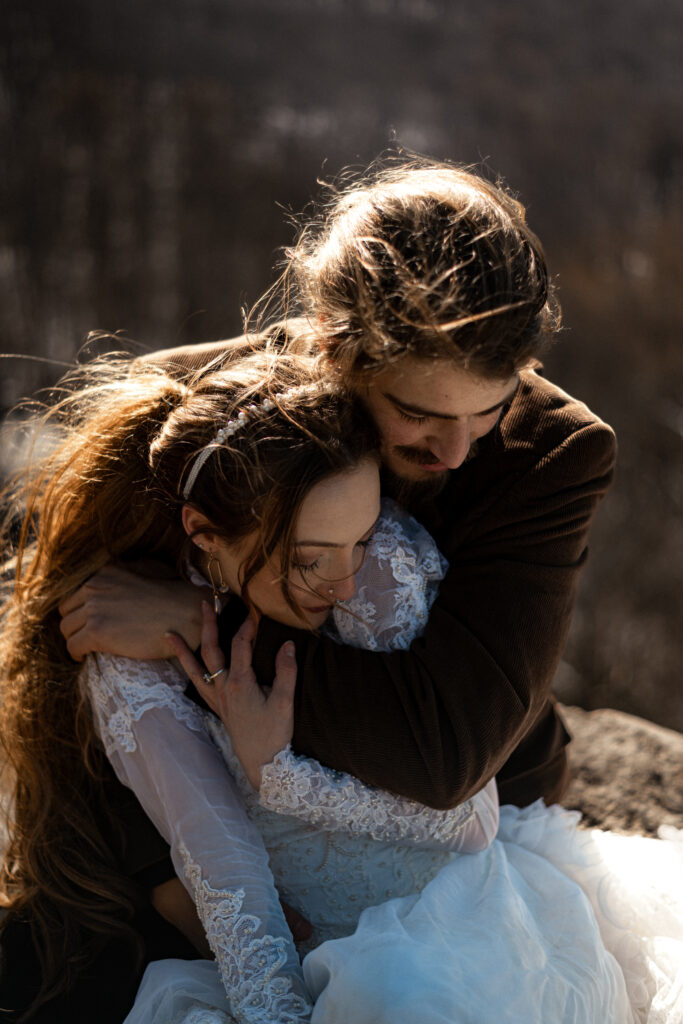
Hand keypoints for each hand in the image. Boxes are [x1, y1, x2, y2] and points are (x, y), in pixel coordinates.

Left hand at [58, 563, 204, 660]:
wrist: (184, 614)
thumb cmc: (172, 593)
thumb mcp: (148, 567)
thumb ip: (127, 567)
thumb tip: (121, 571)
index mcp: (104, 572)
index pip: (75, 592)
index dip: (79, 608)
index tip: (85, 619)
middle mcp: (94, 587)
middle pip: (67, 611)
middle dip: (74, 623)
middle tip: (84, 634)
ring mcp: (94, 609)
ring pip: (66, 629)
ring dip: (74, 638)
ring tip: (85, 647)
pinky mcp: (97, 632)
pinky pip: (73, 646)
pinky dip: (76, 653)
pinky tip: (84, 656)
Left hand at [166, 604, 295, 790]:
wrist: (263, 765)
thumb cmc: (274, 734)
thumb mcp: (285, 702)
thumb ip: (286, 671)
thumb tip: (288, 644)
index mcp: (239, 683)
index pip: (240, 645)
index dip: (248, 625)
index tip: (255, 609)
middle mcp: (223, 688)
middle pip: (211, 650)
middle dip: (208, 625)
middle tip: (204, 604)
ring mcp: (218, 699)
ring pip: (196, 669)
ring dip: (183, 650)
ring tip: (168, 634)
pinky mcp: (218, 708)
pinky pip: (199, 684)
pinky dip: (190, 671)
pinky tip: (188, 665)